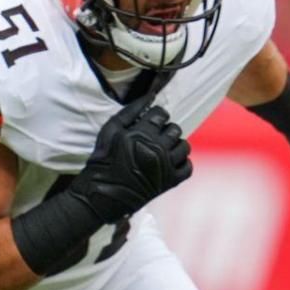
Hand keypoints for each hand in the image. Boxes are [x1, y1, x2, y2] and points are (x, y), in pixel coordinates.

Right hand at [76, 96, 192, 221]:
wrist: (102, 193)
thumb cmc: (104, 159)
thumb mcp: (110, 130)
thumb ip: (131, 110)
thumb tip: (151, 96)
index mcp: (142, 134)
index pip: (161, 114)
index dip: (156, 116)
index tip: (150, 123)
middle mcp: (157, 149)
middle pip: (175, 129)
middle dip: (165, 130)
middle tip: (154, 138)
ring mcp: (166, 166)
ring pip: (184, 146)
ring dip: (175, 145)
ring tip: (162, 150)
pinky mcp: (170, 182)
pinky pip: (188, 166)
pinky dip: (181, 163)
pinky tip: (169, 162)